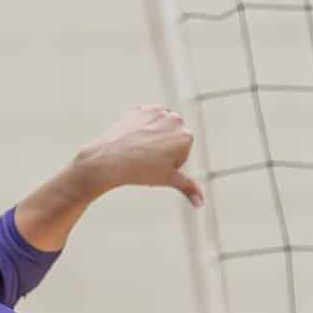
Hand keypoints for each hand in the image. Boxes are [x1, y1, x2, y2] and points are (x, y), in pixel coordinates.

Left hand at [77, 104, 203, 207]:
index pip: (183, 152)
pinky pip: (145, 121)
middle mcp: (175, 118)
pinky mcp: (140, 108)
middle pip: (173, 138)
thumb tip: (201, 204)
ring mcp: (157, 110)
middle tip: (147, 160)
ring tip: (139, 151)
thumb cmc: (142, 171)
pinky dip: (140, 130)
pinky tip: (132, 140)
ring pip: (159, 129)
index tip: (157, 167)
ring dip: (153, 138)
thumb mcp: (168, 180)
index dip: (170, 163)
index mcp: (186, 135)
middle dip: (164, 149)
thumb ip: (189, 187)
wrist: (111, 159)